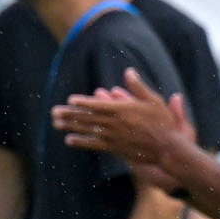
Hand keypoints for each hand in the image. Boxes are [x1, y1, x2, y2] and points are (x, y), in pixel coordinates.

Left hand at [52, 71, 193, 175]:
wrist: (166, 147)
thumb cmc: (162, 121)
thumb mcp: (153, 100)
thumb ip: (138, 86)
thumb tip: (128, 71)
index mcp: (122, 110)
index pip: (98, 105)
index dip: (83, 102)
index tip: (70, 99)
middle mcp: (114, 123)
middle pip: (87, 117)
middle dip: (69, 114)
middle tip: (54, 112)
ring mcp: (112, 136)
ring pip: (86, 130)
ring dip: (69, 126)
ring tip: (55, 123)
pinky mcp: (112, 147)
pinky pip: (93, 144)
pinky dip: (80, 142)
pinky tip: (68, 140)